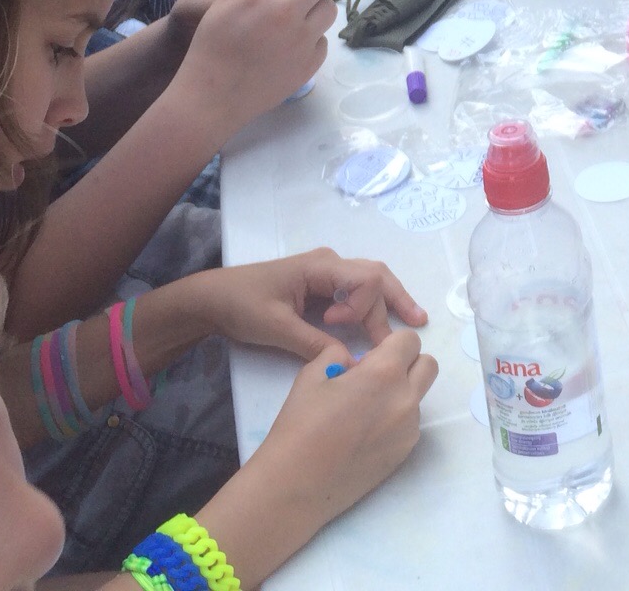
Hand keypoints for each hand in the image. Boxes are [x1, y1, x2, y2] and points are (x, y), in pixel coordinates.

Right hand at [174, 0, 335, 130]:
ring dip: (314, 9)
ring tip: (295, 20)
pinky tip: (290, 47)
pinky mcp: (310, 64)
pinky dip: (311, 40)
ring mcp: (303, 40)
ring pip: (328, 9)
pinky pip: (323, 41)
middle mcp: (287, 14)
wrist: (214, 96)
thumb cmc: (210, 47)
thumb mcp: (218, 6)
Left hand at [182, 249, 426, 358]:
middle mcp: (329, 264)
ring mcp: (326, 274)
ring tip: (414, 321)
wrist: (211, 300)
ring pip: (369, 283)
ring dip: (389, 301)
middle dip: (396, 300)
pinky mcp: (321, 288)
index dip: (361, 307)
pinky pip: (356, 293)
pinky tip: (386, 322)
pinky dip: (373, 306)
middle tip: (417, 326)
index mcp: (320, 266)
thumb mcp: (275, 327)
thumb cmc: (241, 305)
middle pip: (375, 277)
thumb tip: (347, 362)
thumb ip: (312, 343)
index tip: (335, 327)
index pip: (365, 279)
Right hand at [231, 331, 438, 553]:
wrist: (297, 485)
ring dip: (401, 394)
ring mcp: (409, 429)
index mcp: (384, 373)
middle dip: (408, 364)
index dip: (392, 344)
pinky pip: (410, 425)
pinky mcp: (404, 454)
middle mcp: (406, 399)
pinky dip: (396, 421)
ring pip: (418, 397)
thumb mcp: (312, 375)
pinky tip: (364, 435)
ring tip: (364, 413)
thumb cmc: (300, 425)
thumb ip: (338, 356)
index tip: (371, 357)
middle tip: (376, 378)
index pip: (410, 340)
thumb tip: (356, 362)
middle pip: (428, 366)